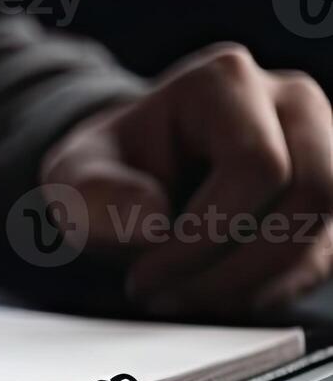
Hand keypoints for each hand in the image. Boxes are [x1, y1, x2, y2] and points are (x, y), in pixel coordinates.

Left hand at [41, 44, 332, 313]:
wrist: (129, 183)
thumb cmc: (108, 174)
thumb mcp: (73, 179)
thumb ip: (96, 195)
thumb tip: (152, 222)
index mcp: (224, 82)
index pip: (255, 163)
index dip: (206, 234)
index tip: (146, 276)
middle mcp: (291, 104)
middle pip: (312, 195)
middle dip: (237, 267)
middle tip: (171, 296)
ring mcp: (323, 148)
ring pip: (324, 229)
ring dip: (256, 283)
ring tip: (188, 298)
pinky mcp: (329, 199)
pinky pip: (324, 256)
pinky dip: (271, 289)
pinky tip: (217, 295)